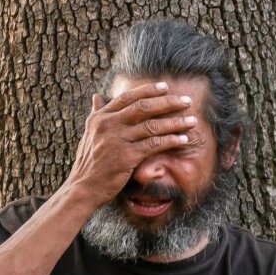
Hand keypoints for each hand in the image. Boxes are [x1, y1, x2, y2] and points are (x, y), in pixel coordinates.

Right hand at [65, 82, 198, 203]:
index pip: (127, 97)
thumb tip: (97, 96)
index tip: (165, 87)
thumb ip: (96, 113)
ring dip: (175, 122)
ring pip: (152, 125)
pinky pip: (154, 144)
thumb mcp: (89, 133)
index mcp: (101, 117)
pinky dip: (171, 140)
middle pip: (143, 107)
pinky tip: (182, 139)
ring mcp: (118, 140)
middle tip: (186, 101)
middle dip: (168, 102)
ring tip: (191, 121)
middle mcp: (109, 125)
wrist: (84, 187)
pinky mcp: (127, 156)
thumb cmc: (89, 162)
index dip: (148, 90)